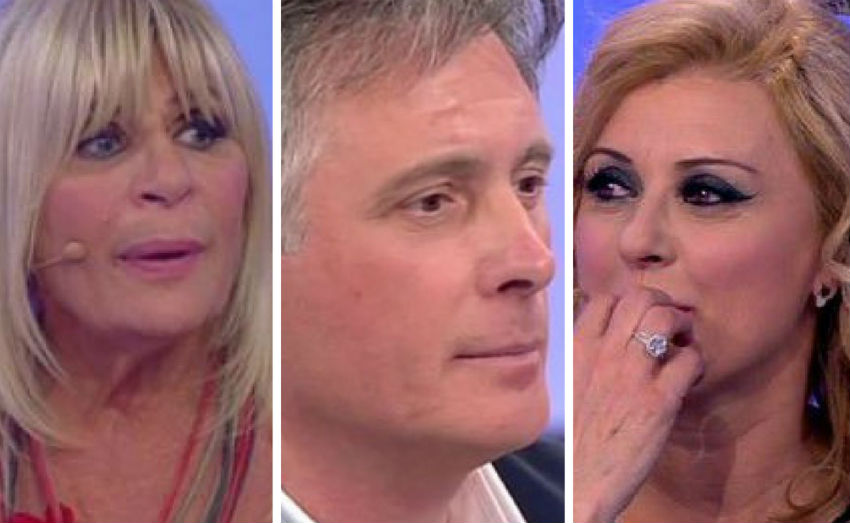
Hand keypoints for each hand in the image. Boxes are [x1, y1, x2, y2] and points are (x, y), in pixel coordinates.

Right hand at [573, 288, 703, 522]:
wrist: (575, 484)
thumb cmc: (567, 441)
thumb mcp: (561, 389)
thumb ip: (579, 362)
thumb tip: (598, 347)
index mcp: (575, 351)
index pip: (605, 299)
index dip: (627, 303)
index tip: (636, 319)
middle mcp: (603, 354)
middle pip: (639, 297)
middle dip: (660, 304)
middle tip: (668, 325)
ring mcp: (632, 375)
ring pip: (666, 317)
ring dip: (682, 326)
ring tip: (682, 344)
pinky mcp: (659, 402)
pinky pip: (689, 360)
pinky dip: (696, 363)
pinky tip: (689, 378)